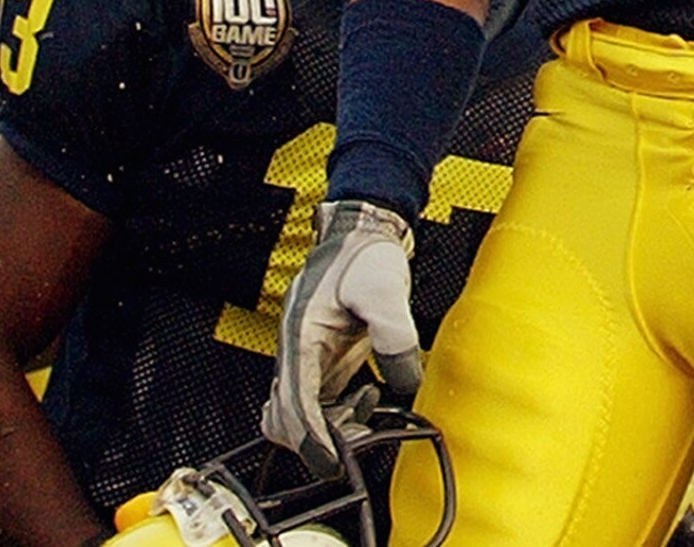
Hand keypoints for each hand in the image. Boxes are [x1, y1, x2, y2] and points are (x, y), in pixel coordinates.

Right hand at [264, 200, 421, 472]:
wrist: (361, 232)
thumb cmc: (364, 255)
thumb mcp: (384, 288)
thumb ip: (394, 332)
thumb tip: (405, 382)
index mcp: (300, 337)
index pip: (294, 404)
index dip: (311, 439)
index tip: (332, 461)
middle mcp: (297, 352)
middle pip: (288, 418)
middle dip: (319, 438)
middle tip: (359, 439)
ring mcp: (308, 358)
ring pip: (301, 414)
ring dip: (329, 427)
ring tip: (370, 409)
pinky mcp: (324, 359)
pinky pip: (319, 401)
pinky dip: (338, 412)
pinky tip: (371, 397)